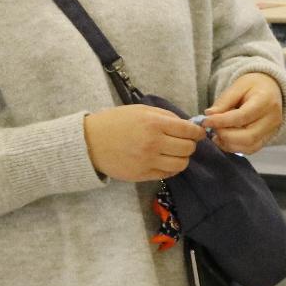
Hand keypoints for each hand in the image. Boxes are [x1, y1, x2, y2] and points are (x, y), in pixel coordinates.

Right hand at [83, 105, 204, 180]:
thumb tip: (188, 125)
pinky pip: (168, 173)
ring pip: (182, 163)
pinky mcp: (143, 174)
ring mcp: (148, 160)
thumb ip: (166, 116)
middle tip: (183, 142)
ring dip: (182, 157)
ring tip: (174, 152)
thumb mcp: (140, 110)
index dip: (197, 132)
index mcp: (154, 123)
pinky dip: (171, 167)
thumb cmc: (115, 122)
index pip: (189, 131)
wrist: (89, 142)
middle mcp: (153, 143)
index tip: (197, 133)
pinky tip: (164, 160)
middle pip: (188, 148)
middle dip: (190, 144)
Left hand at [203, 72, 285, 153]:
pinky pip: (250, 149)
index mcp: (266, 101)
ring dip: (228, 143)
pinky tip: (224, 139)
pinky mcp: (267, 139)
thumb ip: (223, 102)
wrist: (270, 90)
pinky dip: (234, 147)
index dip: (222, 121)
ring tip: (216, 134)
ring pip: (249, 146)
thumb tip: (209, 116)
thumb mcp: (237, 87)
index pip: (242, 116)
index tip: (206, 121)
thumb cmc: (252, 86)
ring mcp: (271, 132)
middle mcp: (272, 119)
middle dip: (225, 135)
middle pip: (248, 137)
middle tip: (212, 128)